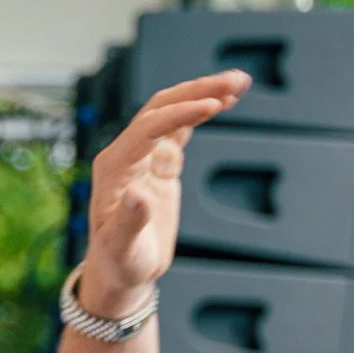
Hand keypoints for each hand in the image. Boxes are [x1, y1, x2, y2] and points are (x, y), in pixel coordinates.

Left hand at [77, 69, 249, 317]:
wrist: (120, 270)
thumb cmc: (118, 263)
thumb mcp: (123, 249)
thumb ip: (129, 222)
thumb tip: (138, 194)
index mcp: (114, 168)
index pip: (147, 127)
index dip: (179, 114)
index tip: (212, 107)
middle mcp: (126, 154)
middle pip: (161, 109)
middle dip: (196, 92)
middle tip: (233, 82)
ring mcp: (143, 156)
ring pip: (172, 112)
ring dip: (203, 94)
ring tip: (240, 82)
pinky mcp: (159, 162)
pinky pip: (180, 128)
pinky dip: (202, 112)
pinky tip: (227, 100)